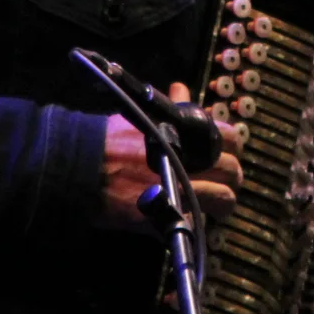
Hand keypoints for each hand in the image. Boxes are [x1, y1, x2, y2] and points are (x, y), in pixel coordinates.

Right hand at [96, 82, 244, 231]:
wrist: (82, 166)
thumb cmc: (110, 137)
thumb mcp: (144, 114)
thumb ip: (170, 107)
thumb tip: (182, 91)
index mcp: (186, 134)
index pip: (231, 137)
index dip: (230, 147)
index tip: (224, 154)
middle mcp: (190, 161)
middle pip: (232, 171)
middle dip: (230, 177)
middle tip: (221, 182)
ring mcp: (181, 190)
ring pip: (224, 198)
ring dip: (221, 202)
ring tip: (212, 205)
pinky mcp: (168, 216)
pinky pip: (196, 222)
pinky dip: (195, 221)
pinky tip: (188, 217)